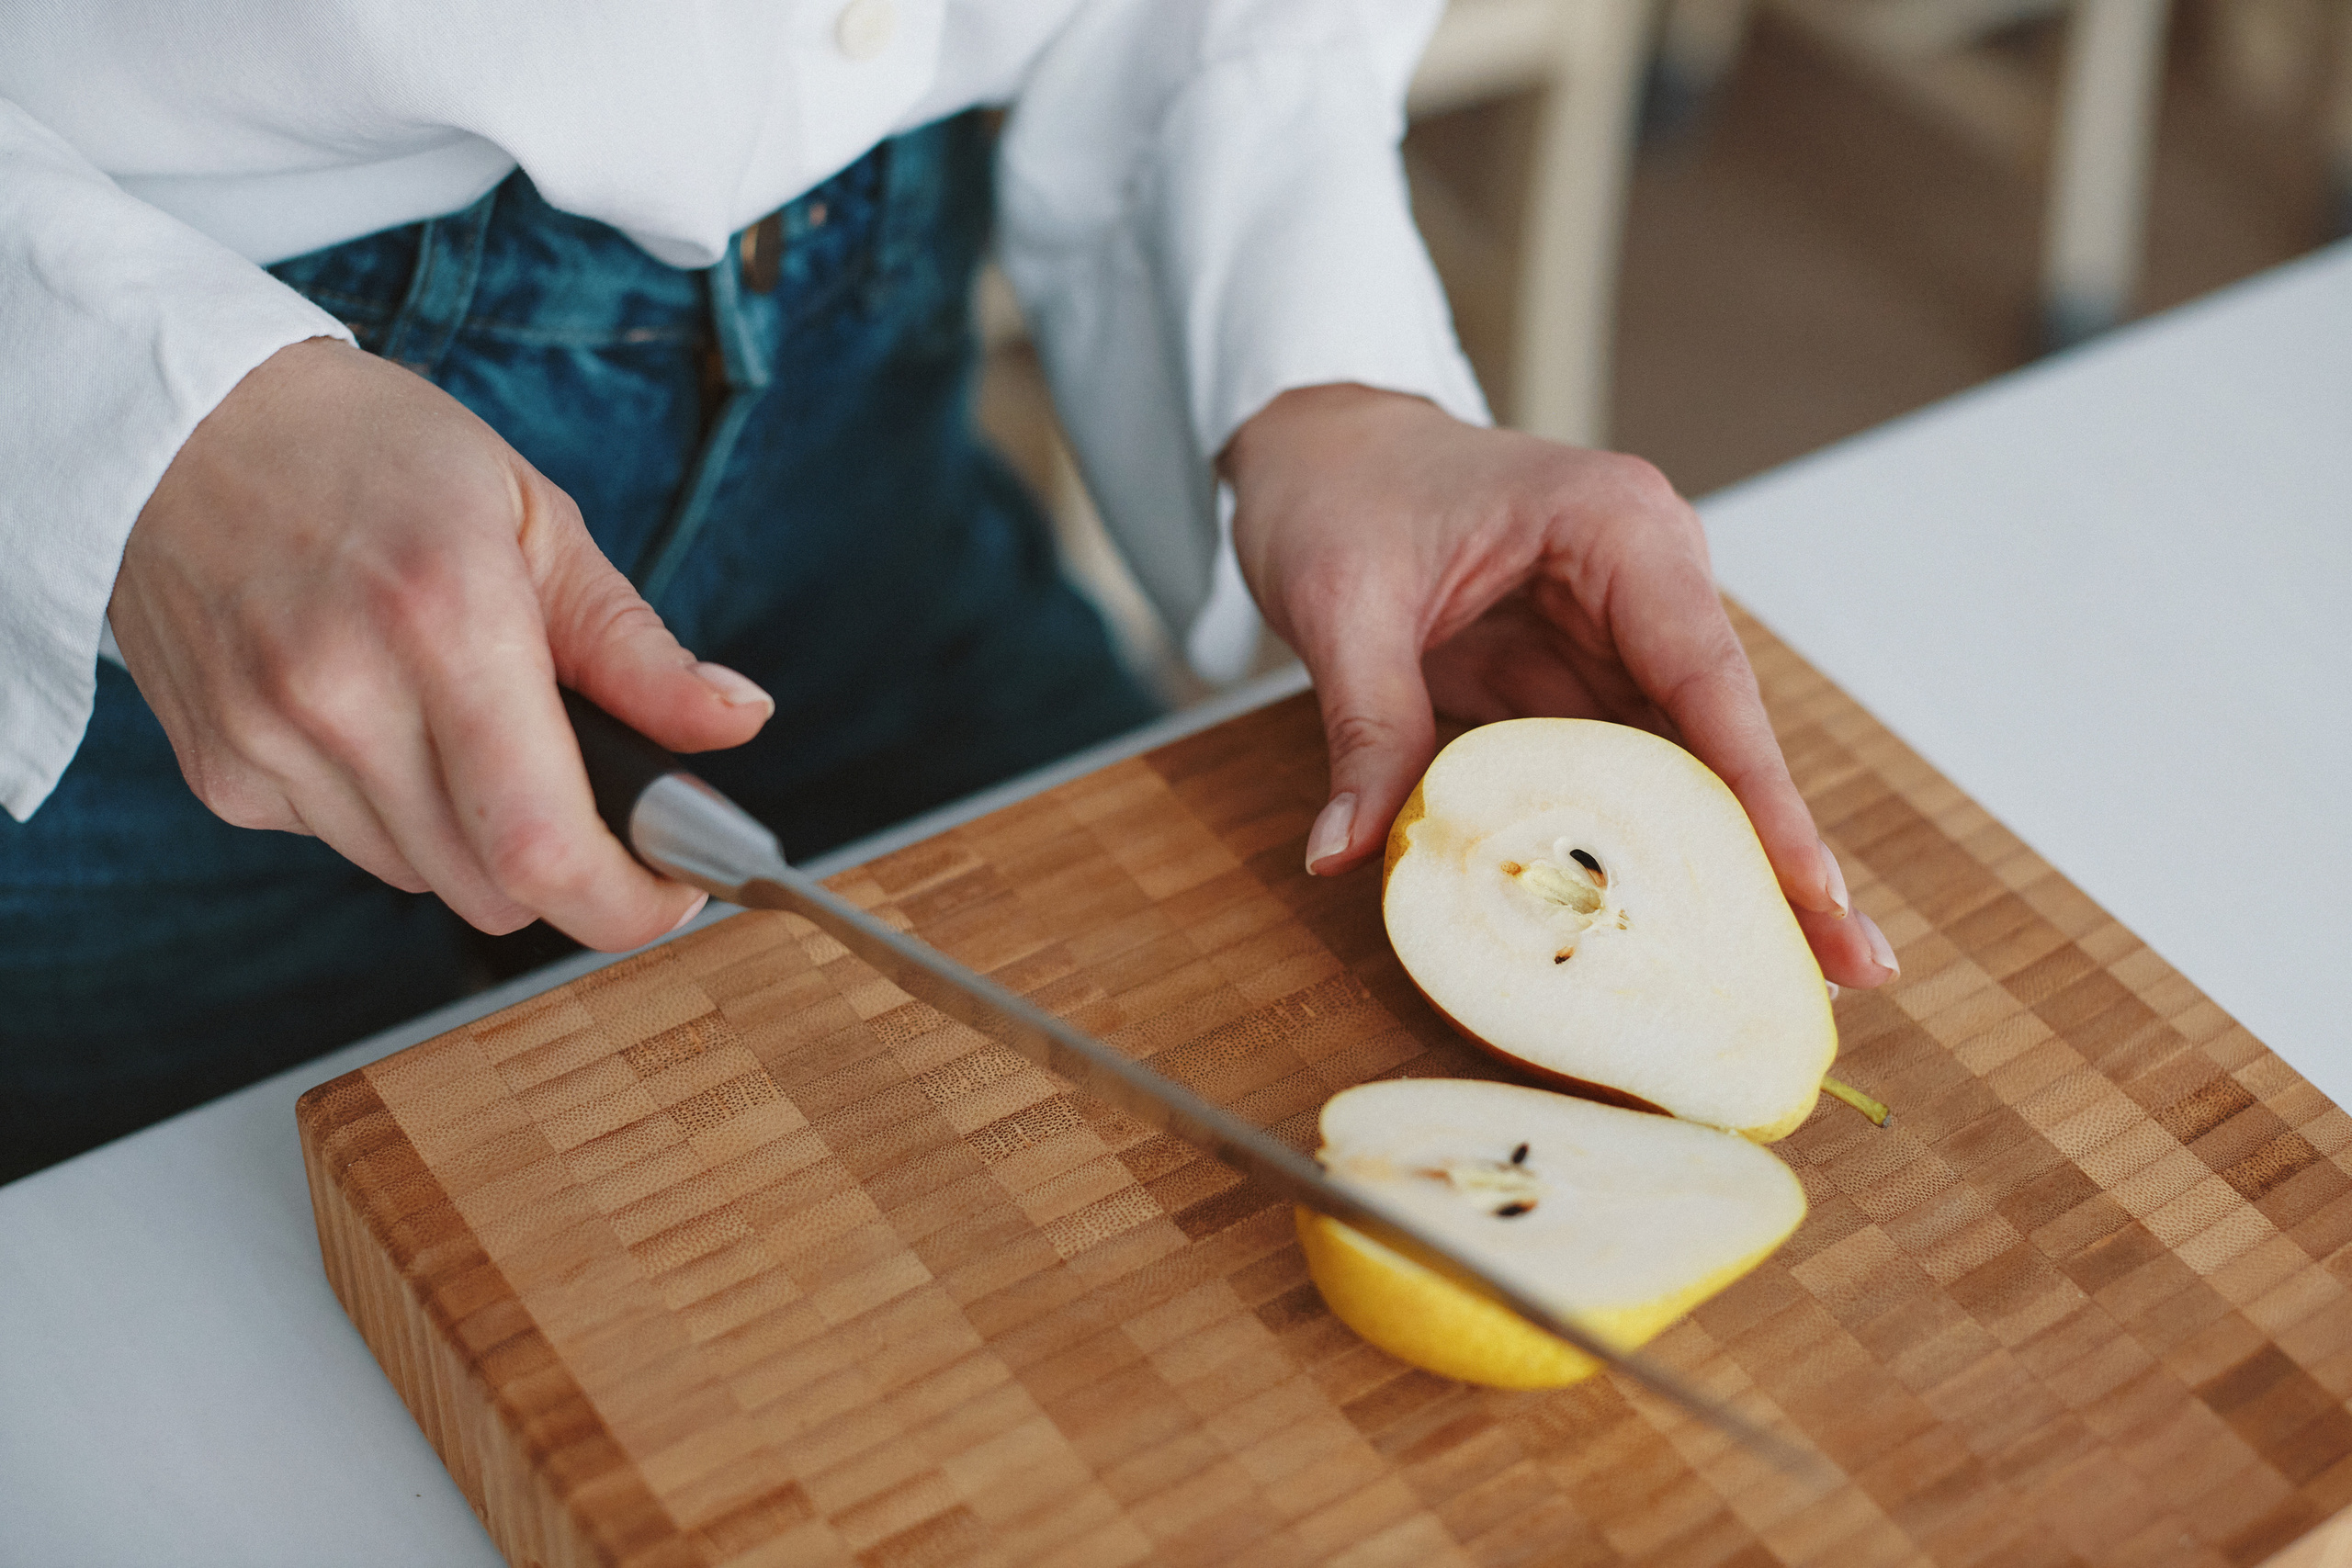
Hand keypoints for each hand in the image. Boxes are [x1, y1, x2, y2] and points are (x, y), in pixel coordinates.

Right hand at [109, 337, 773, 949]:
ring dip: (478, 839)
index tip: (673, 888)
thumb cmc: (374, 454)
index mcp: (447, 619)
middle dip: (568, 867)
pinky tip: (381, 718)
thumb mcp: (535, 519)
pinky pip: (348, 848)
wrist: (178, 420)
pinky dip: (394, 814)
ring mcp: (269, 742)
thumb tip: (738, 722)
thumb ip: (636, 647)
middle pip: (494, 889)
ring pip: (424, 880)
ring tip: (470, 728)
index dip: (627, 903)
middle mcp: (344, 694)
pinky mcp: (222, 774)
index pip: (544, 846)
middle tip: (593, 800)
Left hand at [1222, 384, 1896, 990]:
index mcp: (1618, 531)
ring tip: (1775, 977)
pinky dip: (1641, 851)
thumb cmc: (1340, 489)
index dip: (1762, 797)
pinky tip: (1672, 933)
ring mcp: (1617, 638)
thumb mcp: (1342, 603)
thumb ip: (1365, 726)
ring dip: (1721, 869)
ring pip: (1685, 772)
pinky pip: (1620, 778)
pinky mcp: (1577, 683)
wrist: (1317, 444)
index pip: (1708, 681)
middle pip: (1724, 740)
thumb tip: (1347, 851)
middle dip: (1777, 856)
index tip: (1815, 891)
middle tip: (1848, 970)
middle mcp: (1645, 583)